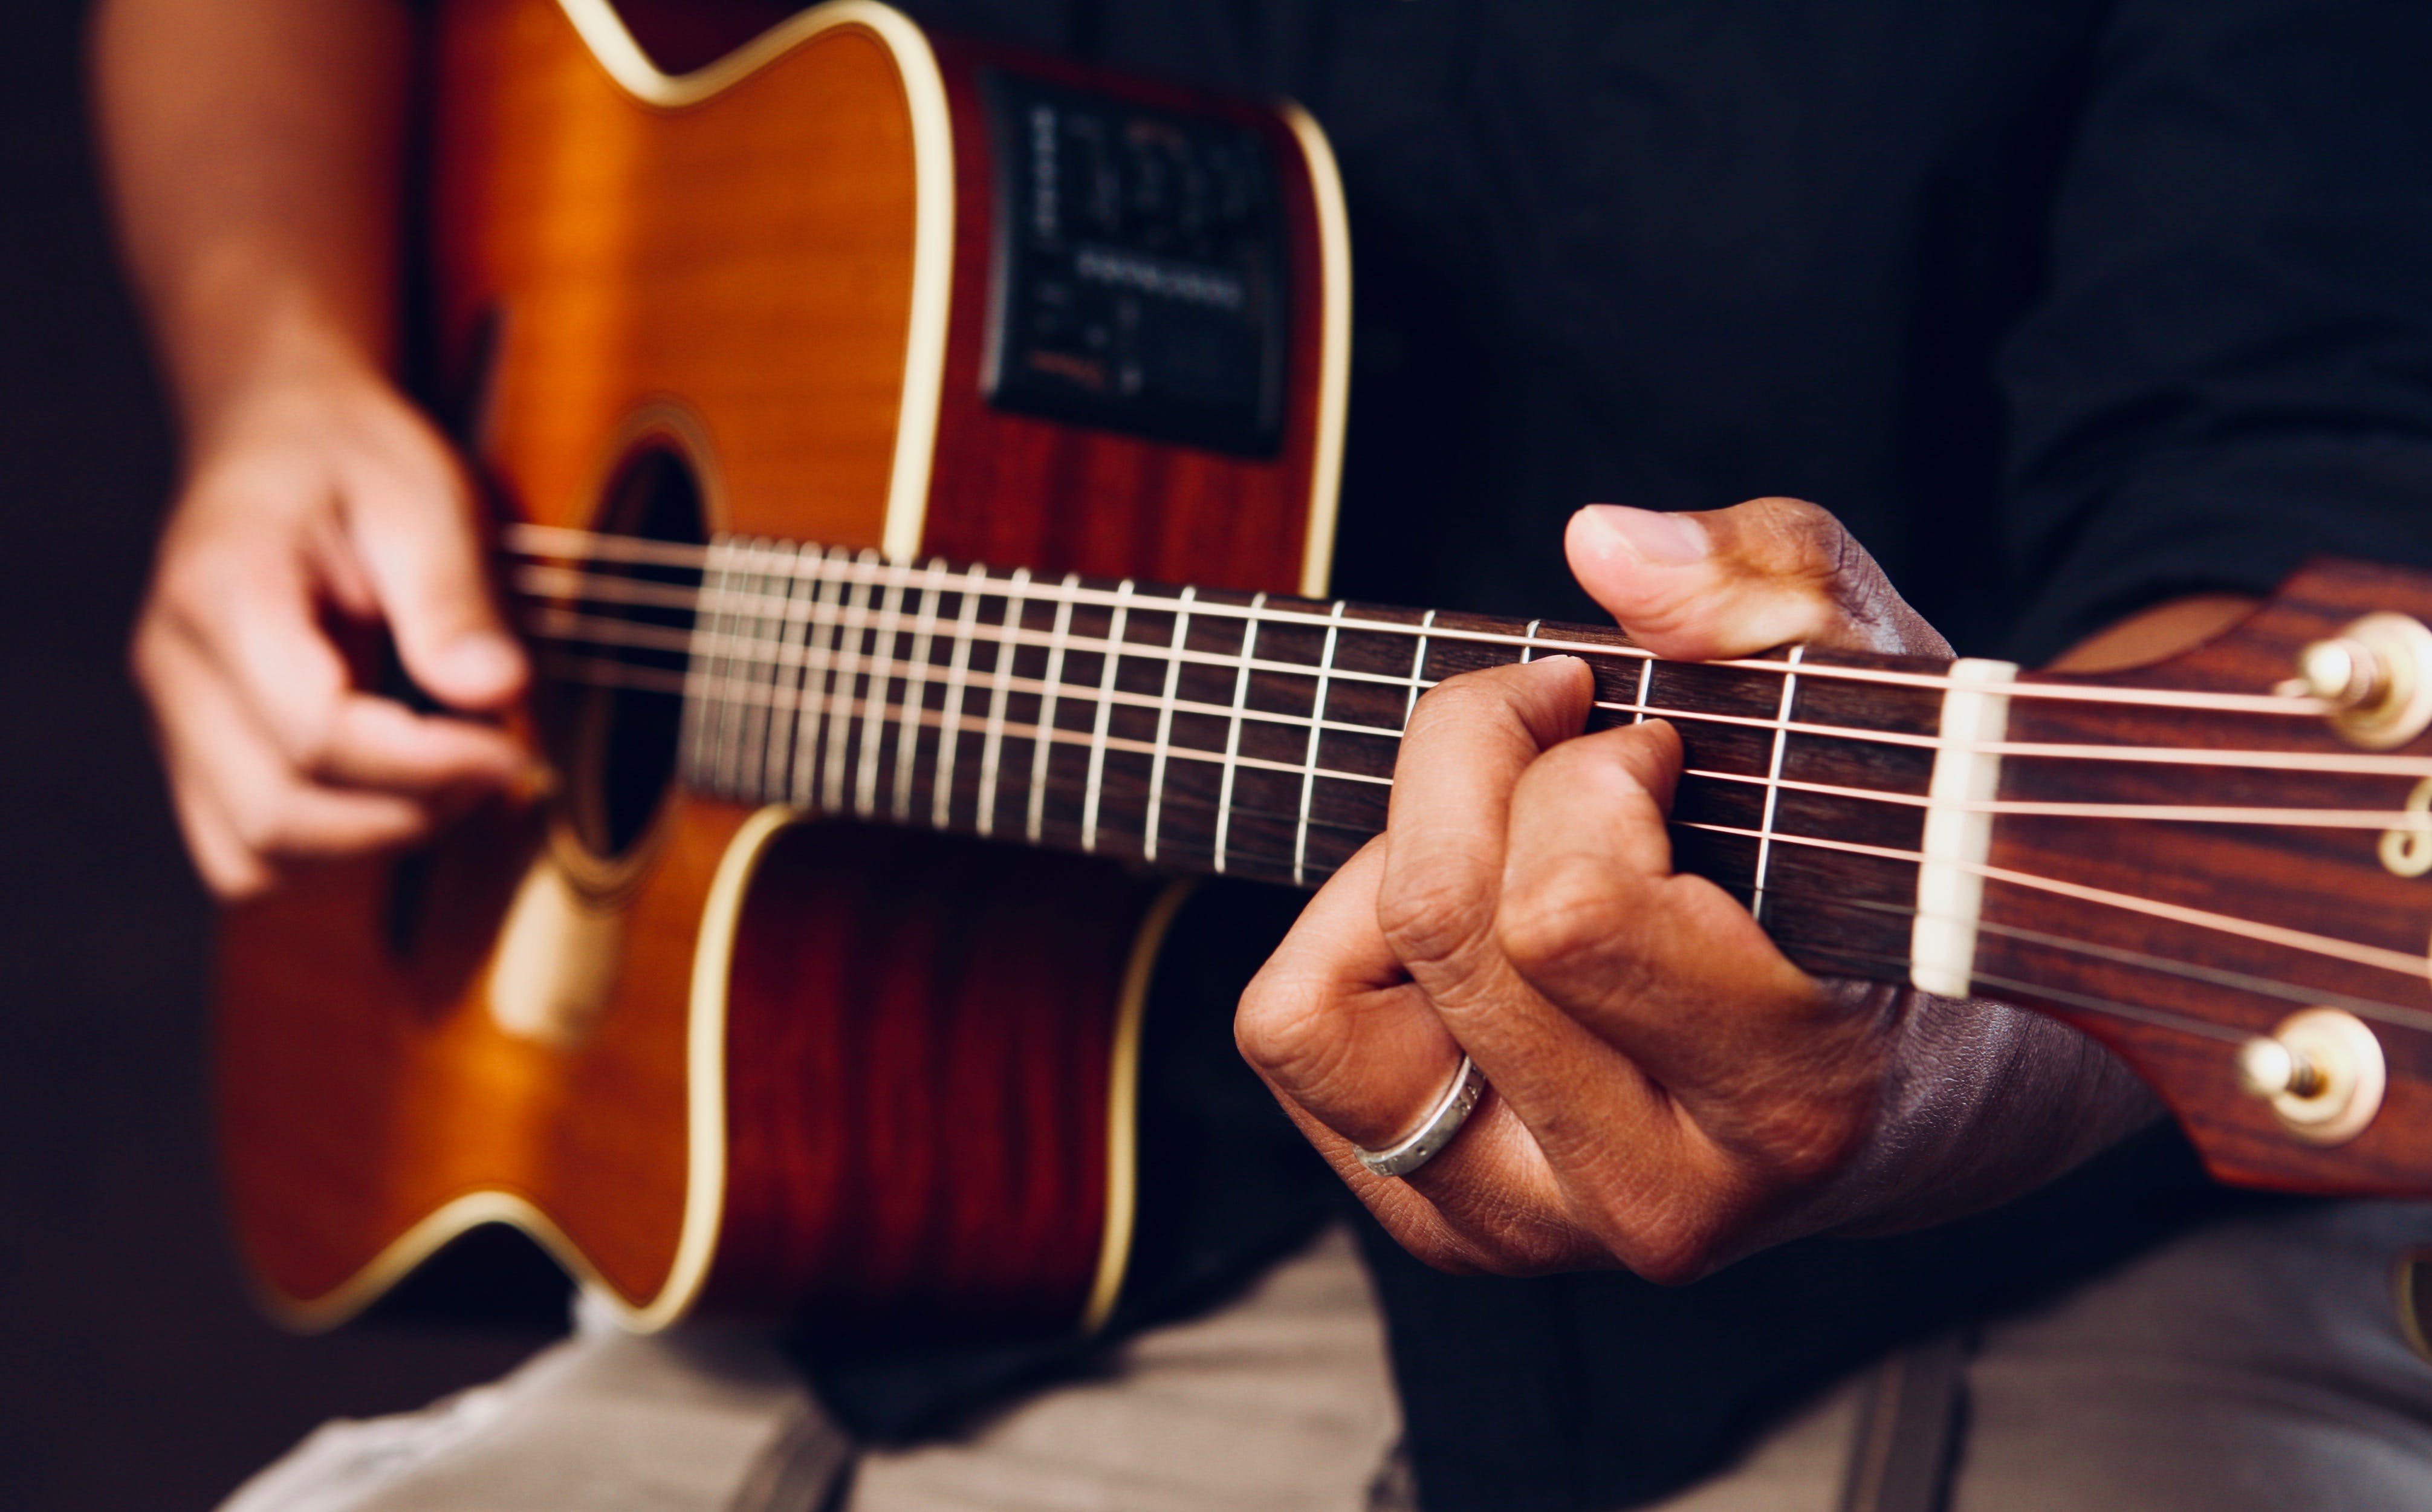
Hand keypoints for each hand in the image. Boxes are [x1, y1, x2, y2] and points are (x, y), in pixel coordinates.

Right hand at [131, 362, 527, 899]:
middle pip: (276, 813)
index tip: (509, 745)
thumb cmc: (352, 457)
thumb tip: (498, 694)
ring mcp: (175, 719)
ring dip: (370, 844)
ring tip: (455, 780)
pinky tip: (405, 796)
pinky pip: (246, 852)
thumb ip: (454, 597)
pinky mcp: (197, 753)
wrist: (278, 433)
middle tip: (497, 764)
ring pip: (251, 856)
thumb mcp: (424, 495)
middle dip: (407, 813)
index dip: (424, 764)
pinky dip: (330, 851)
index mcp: (222, 592)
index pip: (313, 733)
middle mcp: (173, 668)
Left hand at [1236, 498, 2155, 1279]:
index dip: (1579, 770)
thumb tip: (1601, 545)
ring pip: (1317, 1014)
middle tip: (1562, 736)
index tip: (1647, 739)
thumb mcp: (1886, 691)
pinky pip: (1298, 1042)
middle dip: (1475, 767)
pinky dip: (1346, 944)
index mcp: (1793, 1099)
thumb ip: (1774, 591)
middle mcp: (1655, 1199)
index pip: (1564, 910)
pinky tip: (1468, 920)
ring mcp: (1537, 1231)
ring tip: (1505, 838)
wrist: (1935, 1086)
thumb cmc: (1901, 868)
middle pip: (1440, 926)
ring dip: (1388, 873)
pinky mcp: (1450, 1227)